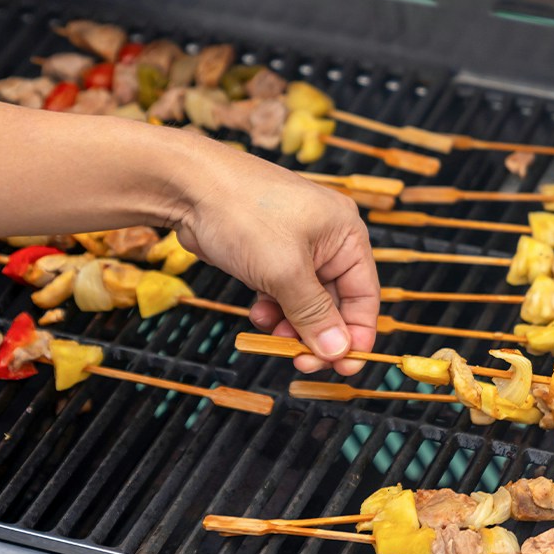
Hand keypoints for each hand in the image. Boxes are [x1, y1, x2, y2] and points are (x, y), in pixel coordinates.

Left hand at [172, 147, 378, 373]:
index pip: (365, 295)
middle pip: (335, 302)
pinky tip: (256, 312)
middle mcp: (327, 239)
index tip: (344, 367)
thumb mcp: (285, 271)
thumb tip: (339, 352)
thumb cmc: (243, 214)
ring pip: (305, 301)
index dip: (356, 334)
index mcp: (346, 234)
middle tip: (301, 362)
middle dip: (317, 333)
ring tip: (272, 335)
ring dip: (291, 324)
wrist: (188, 185)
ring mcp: (296, 245)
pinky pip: (281, 291)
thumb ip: (314, 315)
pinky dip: (272, 308)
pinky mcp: (269, 252)